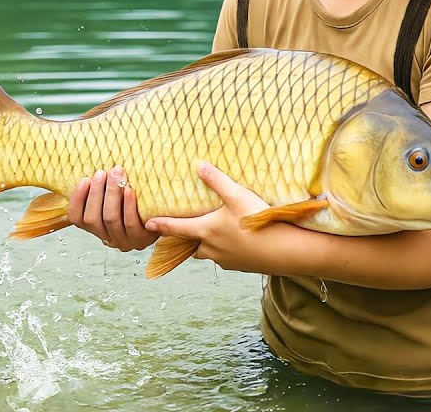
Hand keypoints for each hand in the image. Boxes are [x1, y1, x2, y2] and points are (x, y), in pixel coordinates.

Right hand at [68, 166, 158, 250]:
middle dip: (96, 193)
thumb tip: (93, 168)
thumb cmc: (137, 201)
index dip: (77, 199)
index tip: (85, 179)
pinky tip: (129, 190)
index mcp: (97, 228)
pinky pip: (131, 223)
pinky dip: (128, 205)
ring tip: (116, 176)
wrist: (164, 215)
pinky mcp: (141, 239)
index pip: (77, 218)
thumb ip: (104, 188)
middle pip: (93, 218)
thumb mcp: (116, 196)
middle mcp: (107, 238)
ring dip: (111, 195)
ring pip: (110, 219)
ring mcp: (124, 241)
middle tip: (102, 173)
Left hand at [145, 161, 277, 272]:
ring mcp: (225, 260)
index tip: (148, 224)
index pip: (176, 228)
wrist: (281, 250)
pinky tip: (238, 242)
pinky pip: (226, 258)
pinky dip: (226, 251)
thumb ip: (217, 180)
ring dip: (208, 245)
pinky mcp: (240, 266)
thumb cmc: (257, 220)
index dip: (161, 225)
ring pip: (209, 253)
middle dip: (187, 239)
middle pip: (191, 245)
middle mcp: (211, 248)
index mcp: (205, 230)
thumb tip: (199, 165)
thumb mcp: (237, 195)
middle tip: (185, 230)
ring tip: (215, 235)